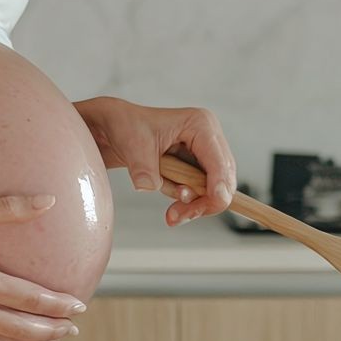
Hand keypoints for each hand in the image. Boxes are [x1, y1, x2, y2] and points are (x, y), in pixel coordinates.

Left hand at [81, 97, 237, 225]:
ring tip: (172, 216)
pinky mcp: (196, 166)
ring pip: (214, 190)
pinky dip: (189, 204)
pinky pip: (201, 192)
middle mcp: (208, 137)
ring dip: (194, 207)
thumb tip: (149, 186)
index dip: (218, 186)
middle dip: (204, 203)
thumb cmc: (126, 127)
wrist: (116, 129)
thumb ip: (144, 169)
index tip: (209, 205)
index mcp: (199, 124)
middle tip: (177, 216)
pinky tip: (174, 209)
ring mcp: (204, 153)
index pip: (219, 162)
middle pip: (224, 180)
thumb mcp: (133, 147)